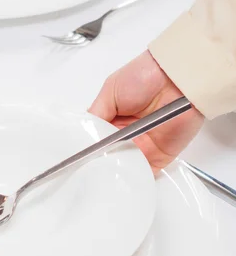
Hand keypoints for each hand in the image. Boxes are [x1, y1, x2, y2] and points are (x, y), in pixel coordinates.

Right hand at [89, 50, 203, 172]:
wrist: (179, 78)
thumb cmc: (144, 76)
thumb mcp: (110, 90)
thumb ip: (96, 114)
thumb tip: (83, 134)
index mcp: (111, 121)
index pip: (95, 140)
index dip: (86, 149)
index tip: (76, 159)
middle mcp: (125, 136)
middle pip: (107, 156)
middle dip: (98, 163)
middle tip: (86, 172)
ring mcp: (142, 147)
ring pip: (123, 167)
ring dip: (113, 171)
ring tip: (101, 178)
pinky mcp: (159, 157)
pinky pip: (145, 172)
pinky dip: (134, 178)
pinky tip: (121, 180)